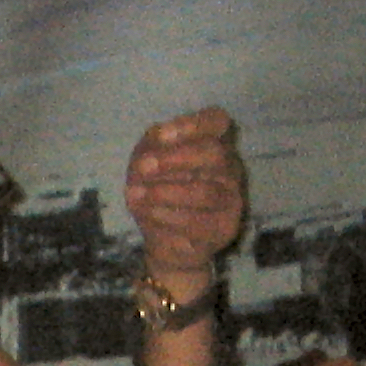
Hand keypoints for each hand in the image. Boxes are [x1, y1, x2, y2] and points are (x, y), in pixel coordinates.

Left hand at [125, 108, 246, 281]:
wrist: (168, 244)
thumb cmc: (159, 195)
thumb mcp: (146, 166)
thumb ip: (150, 148)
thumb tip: (157, 139)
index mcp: (213, 144)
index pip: (217, 121)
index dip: (192, 124)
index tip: (160, 135)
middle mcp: (229, 168)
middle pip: (214, 153)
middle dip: (175, 158)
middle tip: (143, 166)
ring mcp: (231, 199)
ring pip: (205, 192)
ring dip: (164, 192)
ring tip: (134, 193)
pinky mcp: (225, 228)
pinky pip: (197, 222)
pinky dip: (165, 216)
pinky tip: (145, 213)